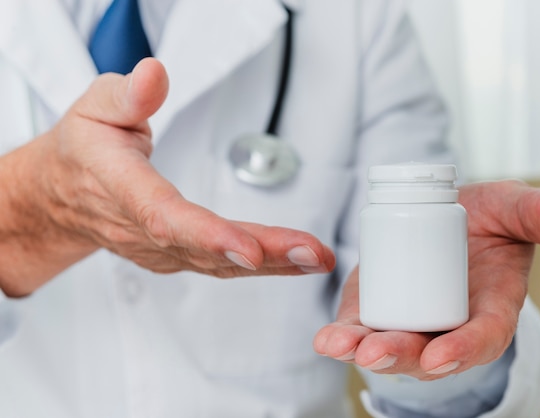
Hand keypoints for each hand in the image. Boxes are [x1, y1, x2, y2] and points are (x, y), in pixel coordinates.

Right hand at [0, 58, 334, 296]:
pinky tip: (296, 262)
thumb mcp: (93, 108)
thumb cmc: (84, 149)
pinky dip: (262, 267)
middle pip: (205, 248)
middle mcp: (141, 229)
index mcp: (120, 187)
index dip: (208, 234)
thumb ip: (126, 96)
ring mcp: (160, 250)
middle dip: (263, 253)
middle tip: (312, 253)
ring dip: (274, 264)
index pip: (164, 215)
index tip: (250, 247)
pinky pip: (220, 267)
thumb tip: (155, 74)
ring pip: (219, 264)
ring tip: (317, 258)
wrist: (62, 195)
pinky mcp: (176, 258)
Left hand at [313, 180, 539, 379]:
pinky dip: (344, 336)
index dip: (464, 350)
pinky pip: (364, 330)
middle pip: (427, 352)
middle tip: (375, 353)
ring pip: (390, 346)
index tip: (439, 354)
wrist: (450, 217)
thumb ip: (532, 210)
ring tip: (339, 345)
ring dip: (363, 350)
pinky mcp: (381, 308)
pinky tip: (326, 338)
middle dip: (401, 356)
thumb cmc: (488, 219)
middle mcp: (450, 325)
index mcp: (492, 308)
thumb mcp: (513, 208)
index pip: (483, 337)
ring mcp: (413, 320)